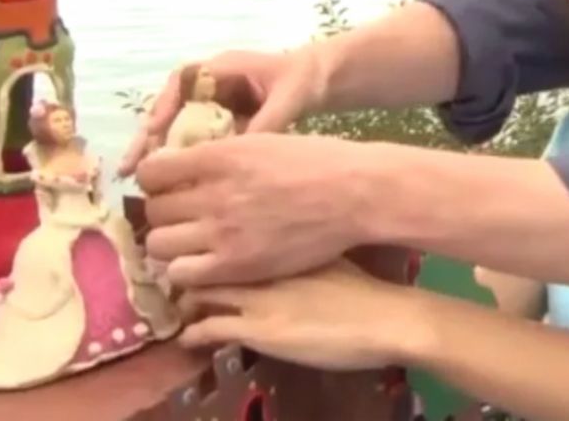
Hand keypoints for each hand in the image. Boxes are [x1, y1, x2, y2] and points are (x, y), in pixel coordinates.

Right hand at [118, 49, 324, 177]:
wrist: (320, 82)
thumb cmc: (302, 80)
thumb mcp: (288, 97)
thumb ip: (268, 120)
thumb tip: (243, 151)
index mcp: (221, 68)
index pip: (180, 83)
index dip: (163, 107)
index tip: (152, 132)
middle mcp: (208, 85)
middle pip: (168, 109)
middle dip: (148, 138)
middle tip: (129, 168)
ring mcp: (211, 105)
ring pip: (176, 128)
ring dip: (159, 153)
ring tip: (140, 182)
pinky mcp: (218, 124)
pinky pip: (193, 142)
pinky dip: (182, 161)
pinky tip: (171, 187)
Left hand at [136, 132, 373, 287]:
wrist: (357, 194)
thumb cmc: (320, 162)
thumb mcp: (265, 141)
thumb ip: (223, 155)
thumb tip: (189, 164)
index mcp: (220, 156)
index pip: (152, 170)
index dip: (155, 179)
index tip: (169, 185)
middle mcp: (213, 193)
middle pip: (153, 209)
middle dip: (164, 212)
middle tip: (183, 216)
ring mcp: (223, 232)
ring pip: (159, 244)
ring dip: (170, 243)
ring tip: (190, 243)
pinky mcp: (237, 266)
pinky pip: (182, 274)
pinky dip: (186, 270)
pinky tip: (204, 264)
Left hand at [177, 258, 422, 370]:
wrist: (387, 318)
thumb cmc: (366, 287)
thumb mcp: (325, 255)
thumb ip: (295, 248)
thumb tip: (279, 245)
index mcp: (279, 239)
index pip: (224, 229)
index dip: (203, 238)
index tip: (196, 249)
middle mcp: (262, 262)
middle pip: (201, 255)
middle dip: (184, 268)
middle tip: (181, 281)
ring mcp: (258, 295)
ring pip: (195, 291)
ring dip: (185, 303)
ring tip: (186, 311)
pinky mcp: (258, 329)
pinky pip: (206, 329)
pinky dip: (193, 335)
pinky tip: (193, 339)